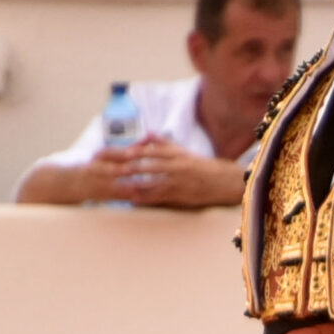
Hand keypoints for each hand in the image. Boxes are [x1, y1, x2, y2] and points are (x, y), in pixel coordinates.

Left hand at [114, 141, 246, 207]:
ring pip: (152, 182)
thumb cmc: (199, 165)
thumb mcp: (182, 151)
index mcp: (176, 154)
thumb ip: (163, 143)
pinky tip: (133, 199)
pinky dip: (146, 198)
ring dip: (135, 184)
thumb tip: (147, 134)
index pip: (152, 151)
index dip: (134, 151)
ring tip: (119, 184)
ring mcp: (178, 182)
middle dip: (128, 167)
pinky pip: (160, 197)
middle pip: (148, 165)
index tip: (120, 152)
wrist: (221, 182)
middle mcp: (176, 167)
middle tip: (111, 168)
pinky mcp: (180, 195)